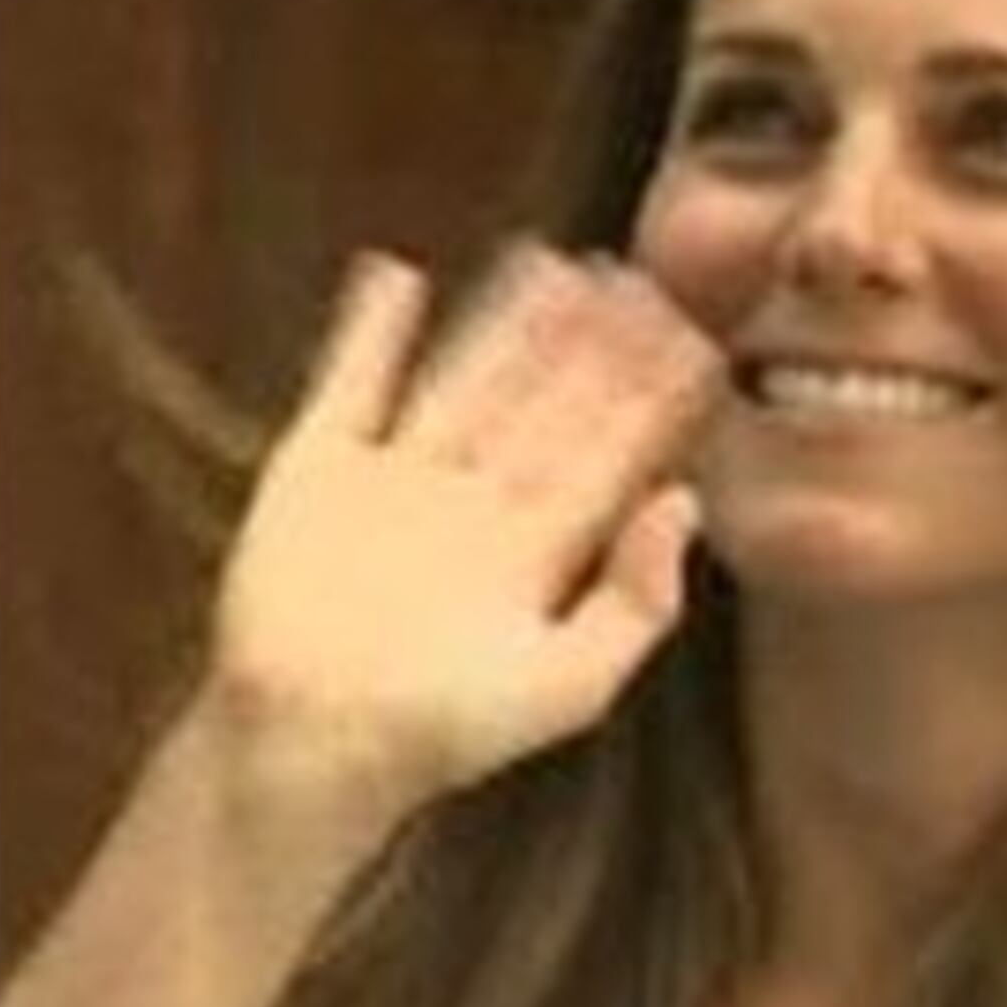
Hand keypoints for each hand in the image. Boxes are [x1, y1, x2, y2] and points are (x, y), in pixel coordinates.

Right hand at [202, 247, 723, 835]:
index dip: (648, 396)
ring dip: (504, 320)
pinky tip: (397, 273)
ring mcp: (397, 480)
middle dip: (591, 343)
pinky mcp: (318, 470)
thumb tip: (687, 503)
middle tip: (637, 274)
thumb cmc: (445, 735)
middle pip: (545, 402)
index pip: (606, 452)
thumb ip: (639, 601)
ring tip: (547, 258)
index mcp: (537, 550)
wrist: (312, 748)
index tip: (694, 336)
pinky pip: (349, 383)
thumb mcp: (571, 684)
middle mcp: (474, 504)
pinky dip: (369, 331)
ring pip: (465, 378)